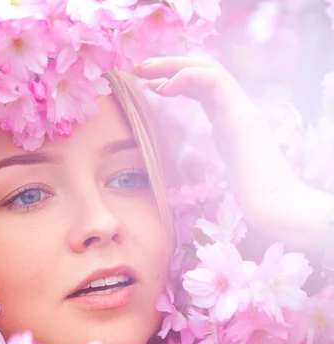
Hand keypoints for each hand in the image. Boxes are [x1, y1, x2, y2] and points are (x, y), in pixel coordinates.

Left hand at [134, 56, 333, 261]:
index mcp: (229, 123)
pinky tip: (164, 88)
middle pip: (204, 74)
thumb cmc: (247, 201)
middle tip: (140, 67)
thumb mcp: (214, 177)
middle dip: (170, 65)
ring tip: (145, 70)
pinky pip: (214, 81)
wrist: (273, 208)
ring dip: (174, 65)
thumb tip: (185, 158)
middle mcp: (237, 111)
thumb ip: (201, 163)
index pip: (202, 89)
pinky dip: (187, 77)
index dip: (175, 81)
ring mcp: (241, 110)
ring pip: (209, 69)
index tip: (148, 85)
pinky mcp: (241, 114)